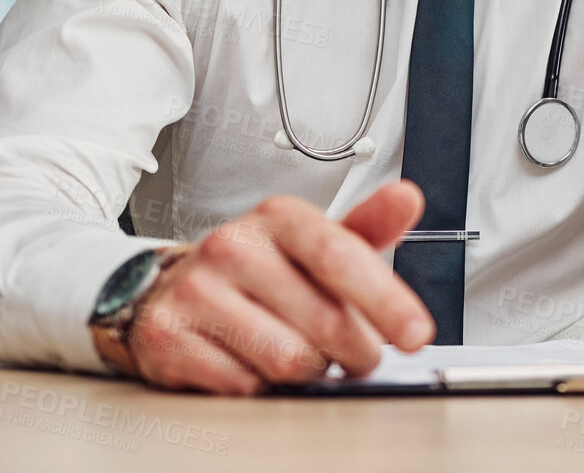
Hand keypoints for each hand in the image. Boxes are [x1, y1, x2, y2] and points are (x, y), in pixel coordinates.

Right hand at [122, 180, 432, 393]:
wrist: (174, 287)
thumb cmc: (262, 268)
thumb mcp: (315, 242)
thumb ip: (367, 227)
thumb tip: (407, 198)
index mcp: (279, 217)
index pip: (340, 256)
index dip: (386, 300)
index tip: (416, 334)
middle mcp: (232, 245)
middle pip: (322, 320)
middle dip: (356, 350)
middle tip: (358, 354)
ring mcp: (195, 291)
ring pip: (287, 359)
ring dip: (311, 370)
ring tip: (305, 354)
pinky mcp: (168, 336)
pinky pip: (244, 385)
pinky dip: (263, 385)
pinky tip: (256, 362)